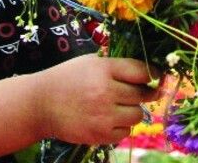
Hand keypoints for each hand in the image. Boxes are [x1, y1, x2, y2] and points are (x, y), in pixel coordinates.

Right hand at [32, 55, 162, 145]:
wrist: (39, 105)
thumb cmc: (68, 79)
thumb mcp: (91, 62)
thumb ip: (117, 65)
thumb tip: (149, 71)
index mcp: (104, 69)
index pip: (142, 72)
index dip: (153, 74)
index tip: (157, 77)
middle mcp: (105, 92)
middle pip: (143, 94)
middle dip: (145, 93)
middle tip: (140, 92)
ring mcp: (103, 115)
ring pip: (138, 114)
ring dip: (133, 110)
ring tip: (119, 106)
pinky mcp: (99, 134)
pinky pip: (126, 131)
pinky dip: (121, 126)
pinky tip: (109, 118)